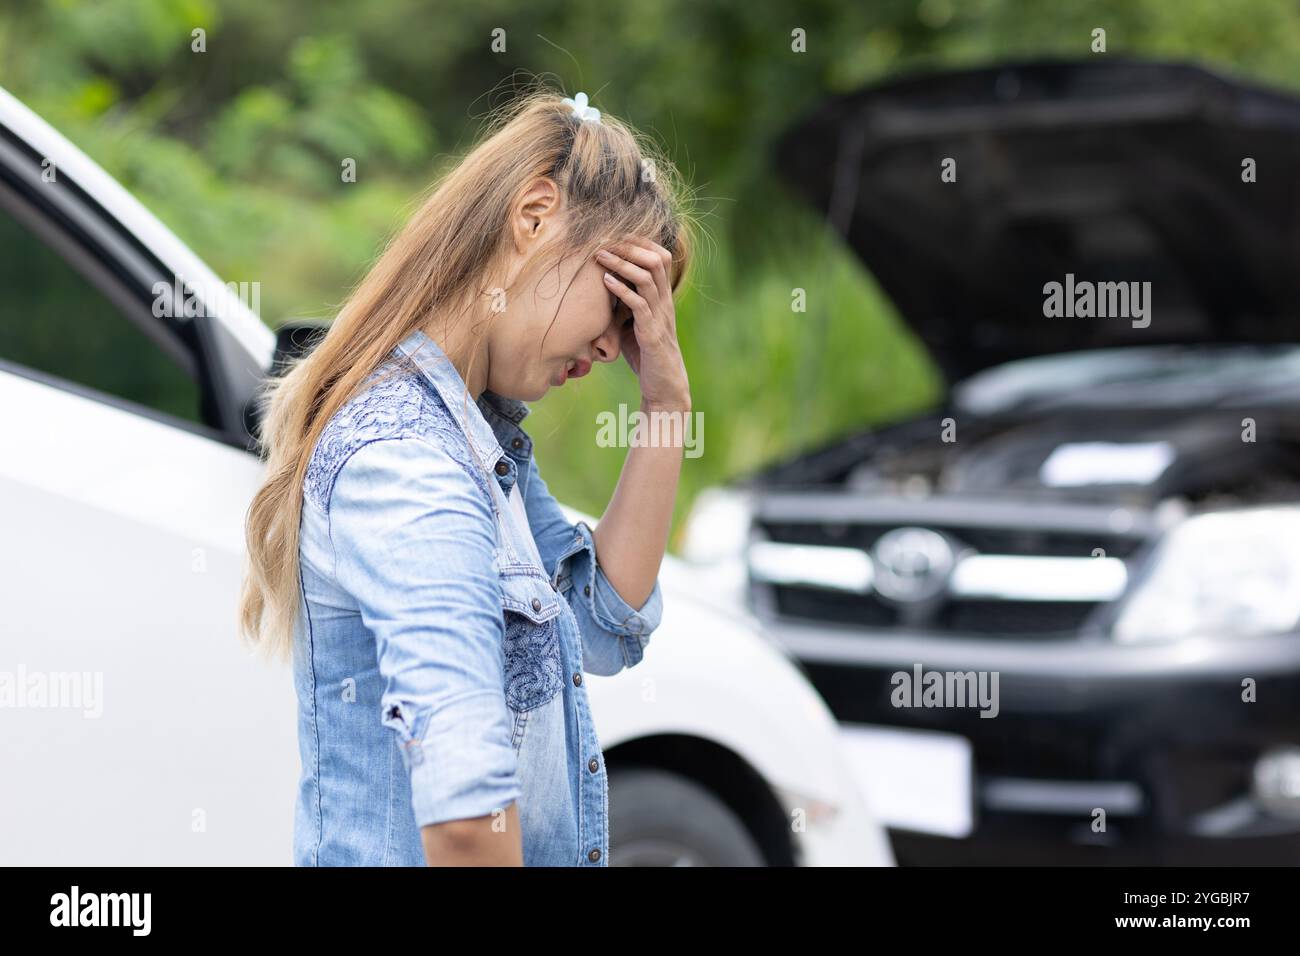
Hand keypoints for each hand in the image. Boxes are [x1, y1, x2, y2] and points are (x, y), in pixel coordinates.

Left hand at [597, 237, 690, 409]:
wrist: (664, 386)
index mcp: (662, 297)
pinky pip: (638, 304)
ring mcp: (659, 316)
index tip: (616, 235)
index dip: (640, 242)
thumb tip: (601, 286)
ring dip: (621, 263)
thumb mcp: (633, 323)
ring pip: (646, 278)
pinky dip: (621, 289)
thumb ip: (624, 304)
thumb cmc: (646, 354)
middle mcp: (664, 302)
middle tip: (605, 241)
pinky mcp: (651, 333)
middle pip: (655, 260)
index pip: (659, 257)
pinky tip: (605, 281)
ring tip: (600, 256)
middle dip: (629, 246)